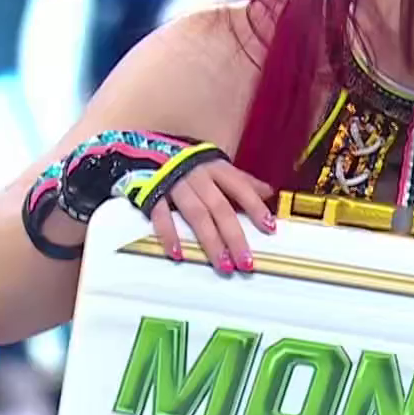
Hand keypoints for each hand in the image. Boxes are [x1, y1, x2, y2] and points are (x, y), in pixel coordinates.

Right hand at [146, 160, 276, 275]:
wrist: (143, 149)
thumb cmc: (187, 162)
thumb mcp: (216, 165)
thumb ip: (242, 181)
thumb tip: (269, 192)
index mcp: (215, 168)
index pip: (240, 187)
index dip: (255, 207)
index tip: (270, 229)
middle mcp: (197, 176)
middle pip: (220, 208)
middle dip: (235, 236)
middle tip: (246, 262)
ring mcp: (174, 185)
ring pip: (196, 215)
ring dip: (211, 241)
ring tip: (223, 265)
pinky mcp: (152, 193)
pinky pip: (161, 215)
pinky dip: (169, 235)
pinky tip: (178, 254)